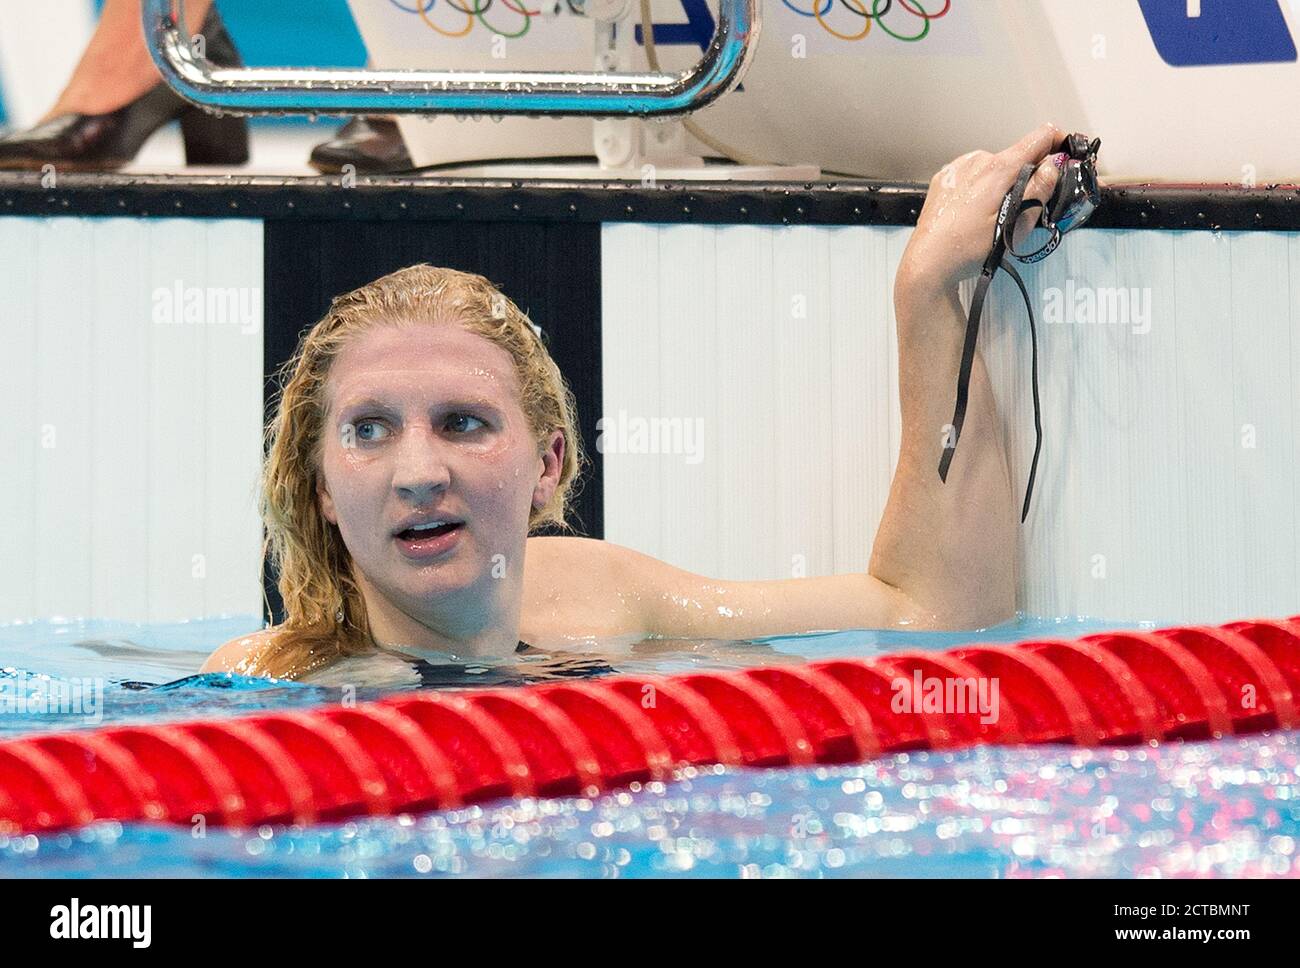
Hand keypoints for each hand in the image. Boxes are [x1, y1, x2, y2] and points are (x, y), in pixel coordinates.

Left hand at [896, 122, 1066, 298]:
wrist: (928, 264)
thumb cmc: (968, 250)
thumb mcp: (1014, 225)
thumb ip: (1038, 192)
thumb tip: (1054, 165)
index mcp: (997, 169)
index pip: (1039, 137)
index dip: (1059, 142)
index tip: (1066, 155)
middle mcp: (976, 160)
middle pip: (1015, 156)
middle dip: (1027, 174)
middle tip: (1024, 205)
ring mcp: (957, 167)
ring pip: (993, 166)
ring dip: (1001, 181)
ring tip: (993, 213)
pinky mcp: (944, 178)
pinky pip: (972, 173)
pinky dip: (980, 185)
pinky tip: (974, 209)